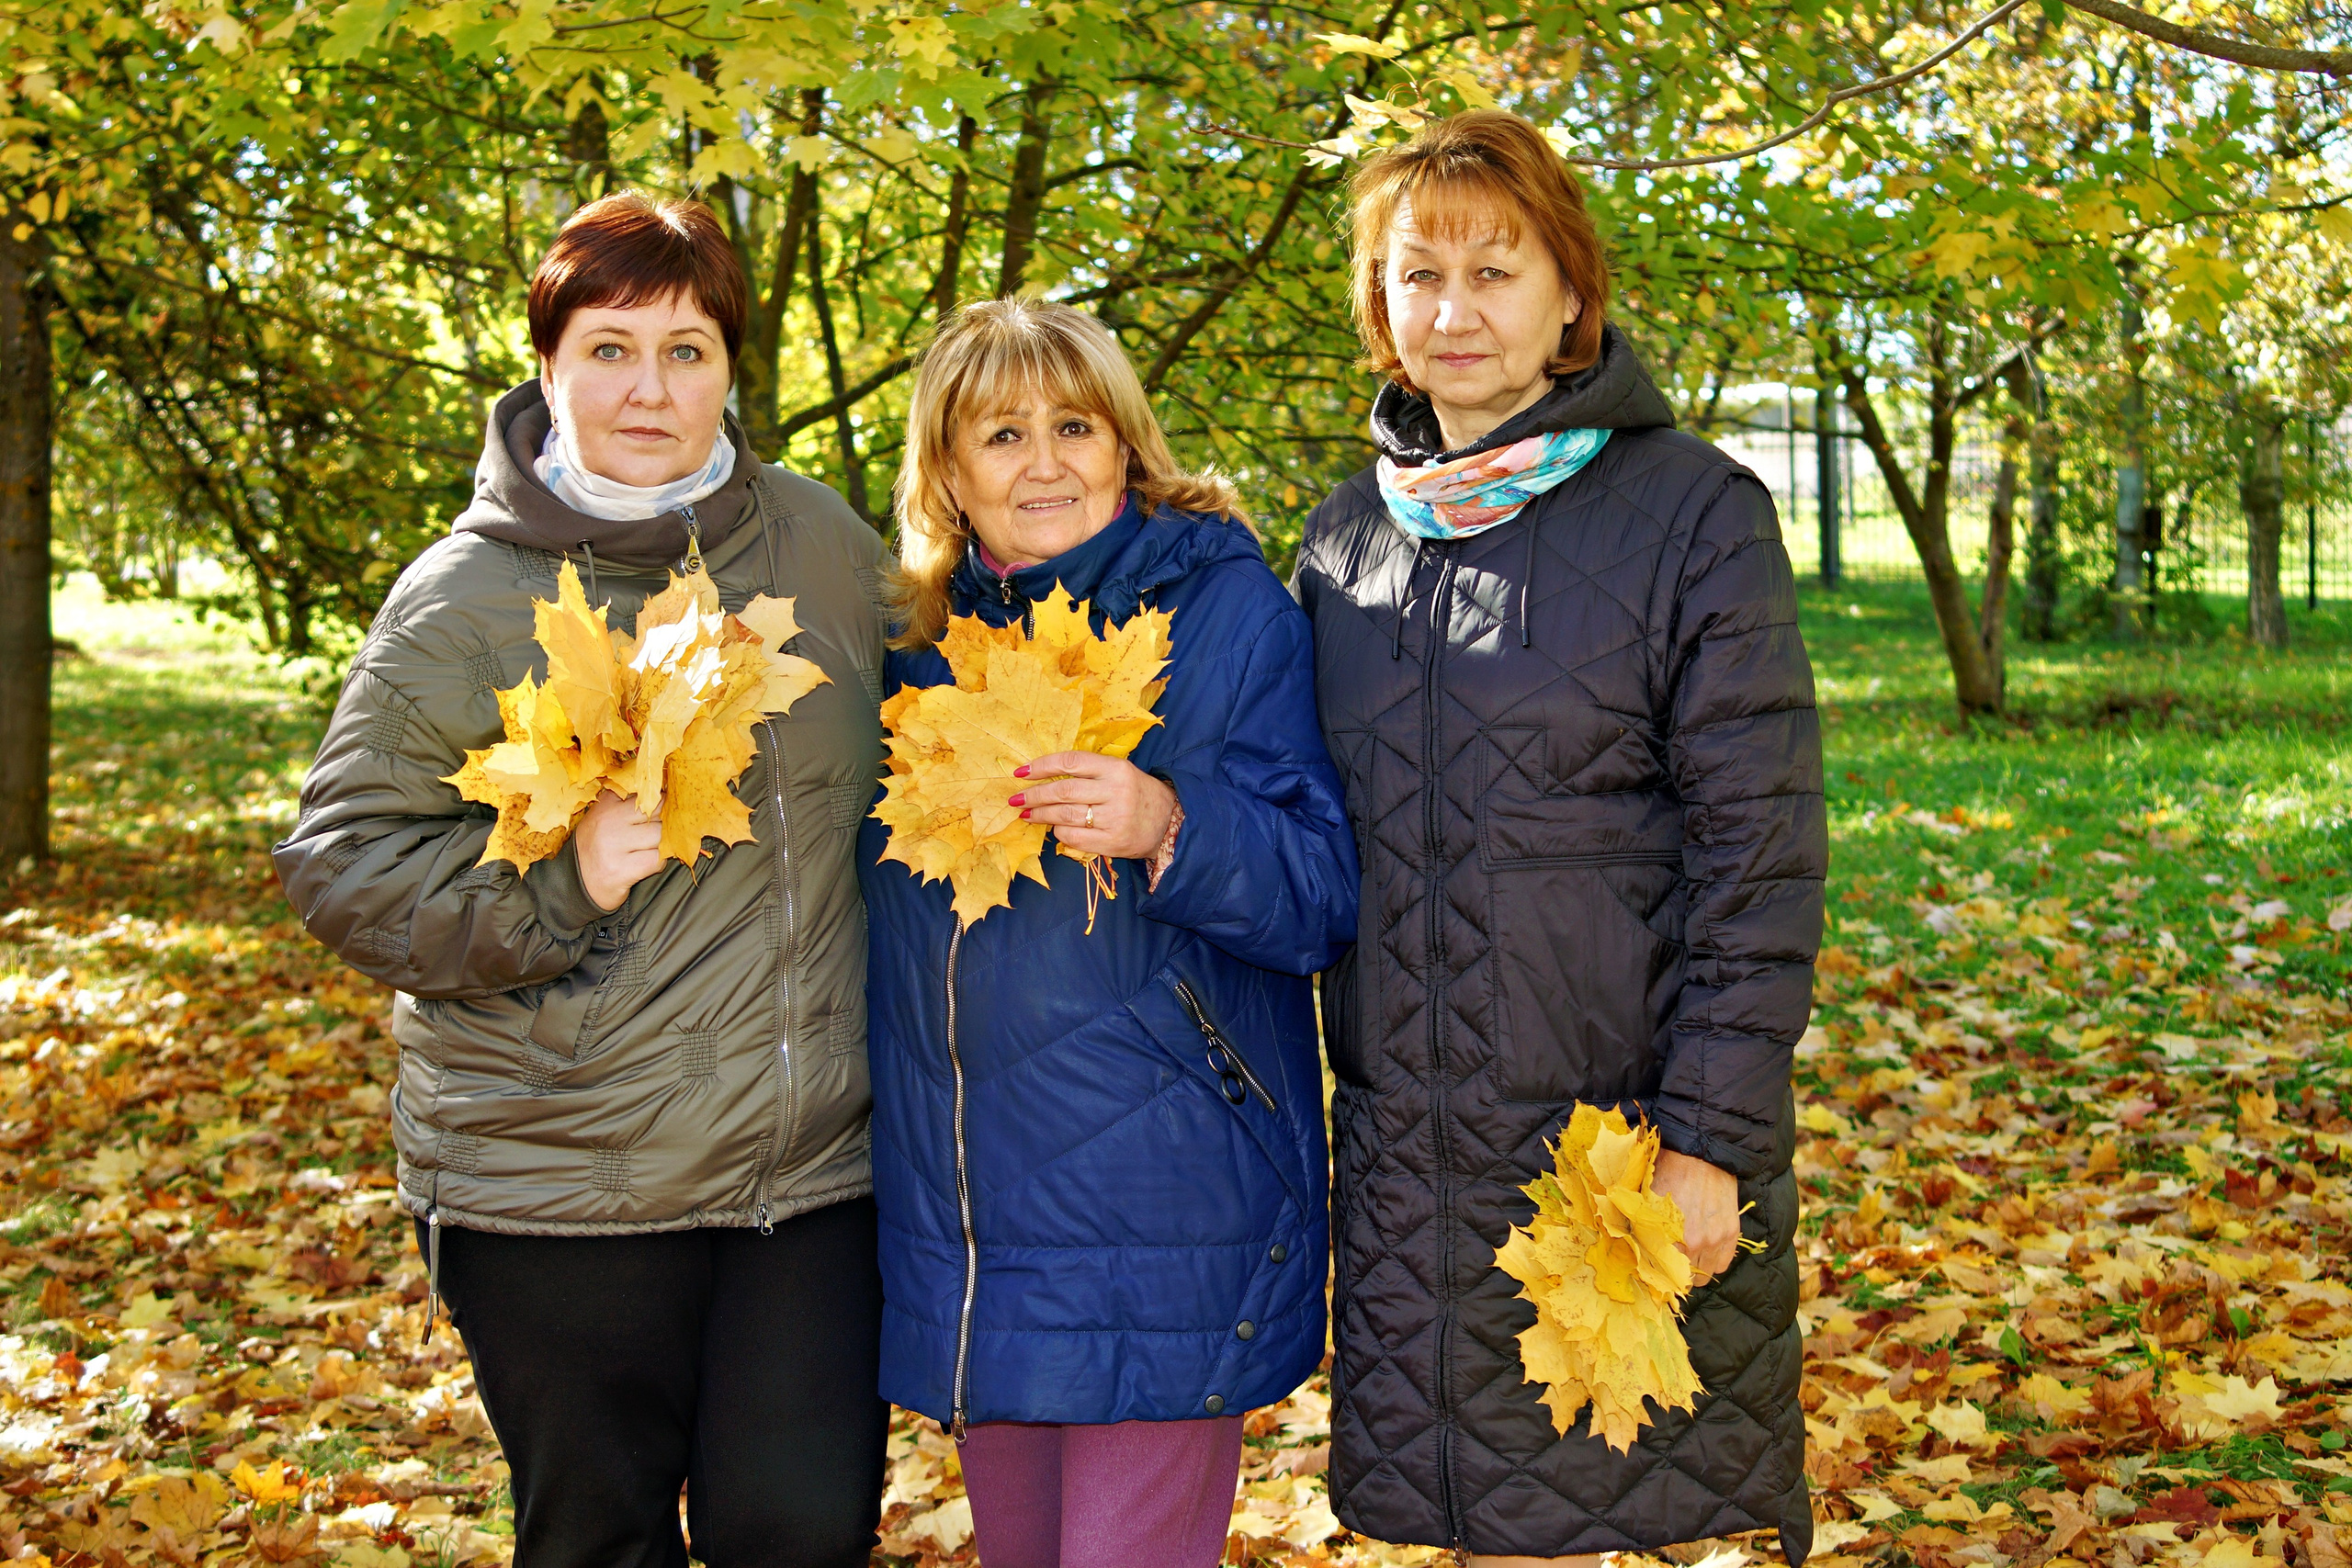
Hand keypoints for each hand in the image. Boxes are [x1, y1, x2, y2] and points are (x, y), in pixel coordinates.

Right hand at [574, 790, 663, 911]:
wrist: (574, 884)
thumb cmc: (596, 849)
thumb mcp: (603, 819)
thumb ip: (627, 805)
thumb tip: (667, 795)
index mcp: (606, 805)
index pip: (647, 793)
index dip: (661, 802)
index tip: (662, 812)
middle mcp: (608, 822)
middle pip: (658, 812)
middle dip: (664, 824)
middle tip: (655, 835)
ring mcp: (614, 846)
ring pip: (660, 836)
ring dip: (662, 844)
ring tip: (648, 850)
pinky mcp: (621, 869)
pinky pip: (657, 859)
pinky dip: (658, 863)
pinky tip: (646, 864)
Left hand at [1011, 752, 1176, 860]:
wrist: (1170, 823)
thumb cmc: (1137, 794)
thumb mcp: (1119, 772)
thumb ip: (1087, 772)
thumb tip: (1043, 777)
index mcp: (1115, 768)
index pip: (1070, 762)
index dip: (1041, 766)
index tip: (1021, 772)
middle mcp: (1115, 791)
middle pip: (1063, 791)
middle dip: (1034, 795)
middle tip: (1016, 799)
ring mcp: (1114, 818)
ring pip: (1065, 815)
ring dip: (1040, 814)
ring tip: (1027, 814)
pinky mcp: (1112, 842)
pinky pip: (1074, 837)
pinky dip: (1059, 832)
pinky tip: (1054, 829)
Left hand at [1653, 1149, 1739, 1283]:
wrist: (1699, 1154)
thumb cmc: (1668, 1173)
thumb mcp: (1646, 1199)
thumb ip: (1641, 1226)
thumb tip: (1635, 1246)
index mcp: (1667, 1234)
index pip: (1661, 1271)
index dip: (1658, 1270)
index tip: (1657, 1267)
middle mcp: (1693, 1242)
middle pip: (1684, 1278)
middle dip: (1677, 1272)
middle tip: (1673, 1261)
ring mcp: (1715, 1239)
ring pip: (1705, 1275)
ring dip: (1696, 1269)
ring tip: (1690, 1255)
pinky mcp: (1731, 1233)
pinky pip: (1723, 1264)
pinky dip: (1715, 1261)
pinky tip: (1707, 1250)